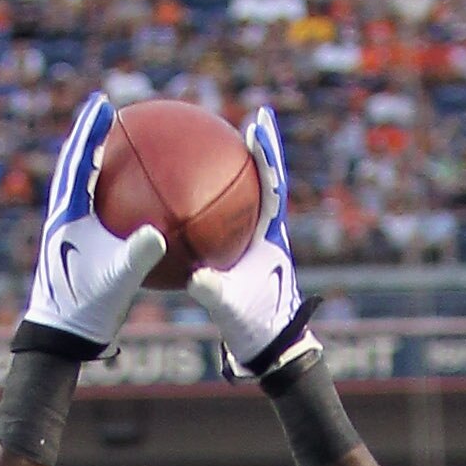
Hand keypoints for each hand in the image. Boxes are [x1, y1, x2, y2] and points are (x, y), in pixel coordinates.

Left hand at [16, 93, 165, 356]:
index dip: (89, 131)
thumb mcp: (117, 282)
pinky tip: (126, 194)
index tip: (103, 104)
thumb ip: (137, 256)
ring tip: (109, 139)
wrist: (62, 338)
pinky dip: (106, 190)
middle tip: (102, 109)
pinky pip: (90, 206)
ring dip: (92, 157)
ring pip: (77, 182)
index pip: (78, 161)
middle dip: (88, 133)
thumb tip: (156, 233)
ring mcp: (65, 230)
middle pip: (74, 162)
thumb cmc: (86, 310)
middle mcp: (62, 216)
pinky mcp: (71, 245)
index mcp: (67, 215)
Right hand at [187, 105, 317, 381]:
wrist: (271, 349)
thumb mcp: (230, 309)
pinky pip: (232, 218)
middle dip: (261, 147)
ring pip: (252, 196)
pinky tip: (193, 197)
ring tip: (226, 142)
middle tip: (256, 117)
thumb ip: (214, 291)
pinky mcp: (251, 253)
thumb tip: (195, 277)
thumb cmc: (255, 328)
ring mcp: (262, 241)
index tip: (256, 125)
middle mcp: (271, 230)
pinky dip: (217, 202)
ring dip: (242, 169)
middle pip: (267, 178)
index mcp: (272, 234)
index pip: (272, 184)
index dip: (266, 154)